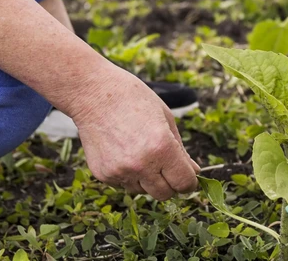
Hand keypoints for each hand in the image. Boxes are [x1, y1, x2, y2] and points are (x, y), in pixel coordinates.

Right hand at [70, 66, 200, 199]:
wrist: (93, 94)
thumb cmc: (133, 99)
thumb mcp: (166, 119)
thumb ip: (181, 150)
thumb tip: (194, 172)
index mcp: (162, 148)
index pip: (184, 183)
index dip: (189, 182)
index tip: (188, 176)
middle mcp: (141, 165)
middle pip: (164, 194)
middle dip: (170, 184)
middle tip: (166, 167)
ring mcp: (120, 172)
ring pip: (143, 191)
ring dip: (147, 179)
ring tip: (139, 151)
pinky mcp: (103, 175)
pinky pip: (123, 184)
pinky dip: (128, 174)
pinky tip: (123, 151)